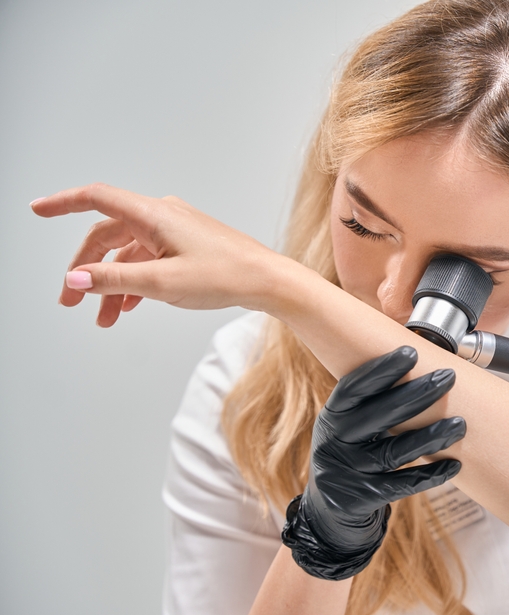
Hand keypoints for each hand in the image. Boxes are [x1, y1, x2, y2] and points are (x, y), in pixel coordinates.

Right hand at [31, 183, 286, 326]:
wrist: (268, 282)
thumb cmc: (225, 275)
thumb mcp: (160, 283)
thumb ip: (113, 280)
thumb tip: (75, 279)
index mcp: (153, 215)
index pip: (96, 199)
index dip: (63, 203)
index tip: (37, 210)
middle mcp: (162, 216)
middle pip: (107, 235)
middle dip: (85, 268)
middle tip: (71, 301)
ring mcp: (176, 230)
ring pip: (128, 253)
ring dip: (111, 283)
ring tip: (104, 318)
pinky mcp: (188, 245)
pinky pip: (149, 259)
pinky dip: (134, 281)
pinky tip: (128, 307)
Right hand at [283, 346, 464, 579]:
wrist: (330, 509)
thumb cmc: (353, 452)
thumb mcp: (351, 424)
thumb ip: (375, 401)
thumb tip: (420, 361)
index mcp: (332, 416)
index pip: (354, 388)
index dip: (381, 369)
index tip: (411, 351)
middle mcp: (335, 442)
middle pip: (379, 416)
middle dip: (417, 393)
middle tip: (449, 377)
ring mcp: (347, 473)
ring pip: (394, 453)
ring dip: (431, 437)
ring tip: (461, 424)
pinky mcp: (361, 500)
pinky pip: (401, 486)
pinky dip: (430, 476)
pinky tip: (455, 465)